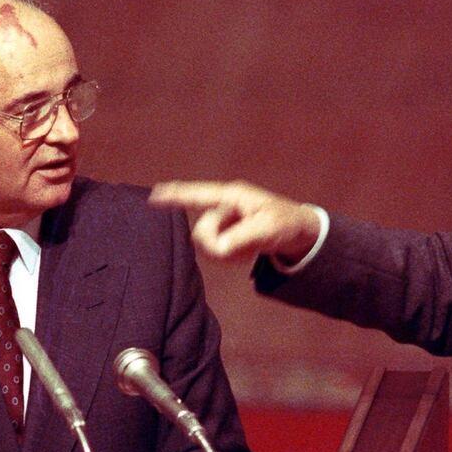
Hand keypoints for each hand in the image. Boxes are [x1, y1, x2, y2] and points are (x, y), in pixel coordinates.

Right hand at [150, 180, 320, 262]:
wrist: (299, 234)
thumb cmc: (286, 223)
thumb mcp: (269, 229)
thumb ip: (242, 237)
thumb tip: (217, 248)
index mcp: (231, 196)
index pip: (197, 195)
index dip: (174, 197)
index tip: (152, 198)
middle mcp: (223, 207)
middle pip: (201, 231)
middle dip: (217, 243)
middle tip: (244, 247)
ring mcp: (223, 222)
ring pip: (207, 245)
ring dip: (227, 252)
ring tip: (250, 247)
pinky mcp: (225, 236)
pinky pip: (216, 253)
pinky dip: (231, 257)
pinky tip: (247, 251)